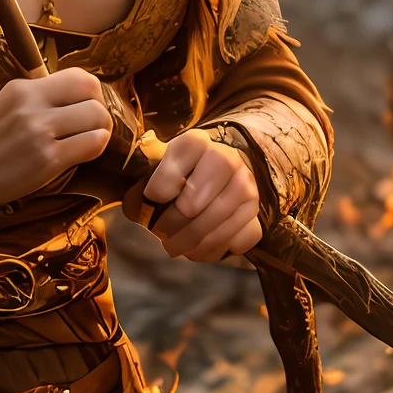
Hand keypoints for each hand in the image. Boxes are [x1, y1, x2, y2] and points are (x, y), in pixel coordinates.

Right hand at [0, 68, 111, 205]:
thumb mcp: (9, 107)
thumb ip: (40, 96)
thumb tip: (80, 94)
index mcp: (22, 88)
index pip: (78, 76)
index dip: (92, 92)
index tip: (87, 107)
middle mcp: (31, 104)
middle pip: (92, 91)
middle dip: (100, 109)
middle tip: (92, 126)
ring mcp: (39, 131)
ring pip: (97, 116)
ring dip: (101, 130)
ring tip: (88, 140)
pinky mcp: (48, 158)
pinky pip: (93, 143)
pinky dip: (97, 147)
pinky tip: (84, 153)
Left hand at [129, 129, 261, 261]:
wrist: (213, 172)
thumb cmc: (177, 173)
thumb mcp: (156, 163)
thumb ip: (142, 176)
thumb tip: (136, 204)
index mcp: (196, 142)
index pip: (176, 166)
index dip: (159, 187)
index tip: (150, 198)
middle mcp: (228, 159)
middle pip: (193, 203)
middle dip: (171, 224)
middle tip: (159, 232)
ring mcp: (247, 187)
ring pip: (215, 226)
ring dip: (190, 244)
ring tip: (173, 246)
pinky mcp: (256, 213)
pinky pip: (238, 240)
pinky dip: (218, 249)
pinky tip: (202, 247)